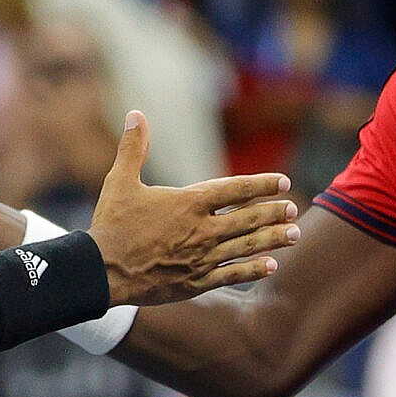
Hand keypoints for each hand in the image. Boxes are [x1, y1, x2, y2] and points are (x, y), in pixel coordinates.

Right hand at [89, 111, 298, 304]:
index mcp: (188, 202)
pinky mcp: (195, 282)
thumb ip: (134, 148)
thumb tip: (136, 114)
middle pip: (248, 219)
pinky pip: (231, 275)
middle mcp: (201, 230)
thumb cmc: (111, 225)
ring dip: (273, 240)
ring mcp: (200, 258)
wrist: (100, 271)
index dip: (261, 185)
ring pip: (245, 247)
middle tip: (294, 209)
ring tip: (295, 234)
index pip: (235, 190)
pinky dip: (253, 270)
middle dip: (273, 212)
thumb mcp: (120, 181)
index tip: (283, 182)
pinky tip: (271, 265)